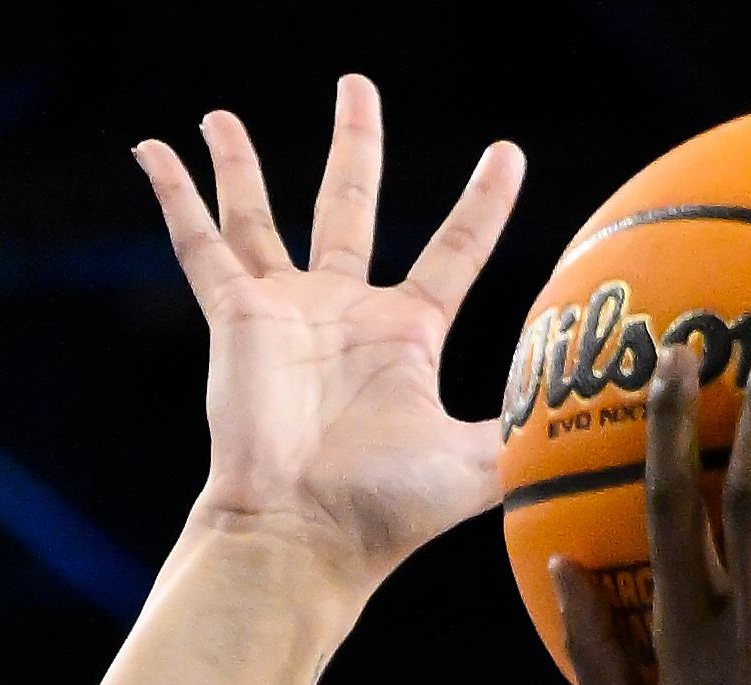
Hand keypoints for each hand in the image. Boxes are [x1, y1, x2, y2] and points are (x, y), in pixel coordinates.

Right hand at [135, 80, 522, 592]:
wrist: (303, 534)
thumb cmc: (385, 512)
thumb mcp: (477, 463)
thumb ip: (527, 427)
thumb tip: (599, 407)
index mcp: (405, 336)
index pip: (454, 250)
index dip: (482, 203)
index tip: (506, 153)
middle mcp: (343, 312)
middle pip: (348, 203)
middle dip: (353, 143)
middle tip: (356, 85)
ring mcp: (285, 311)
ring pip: (259, 216)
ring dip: (239, 165)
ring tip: (219, 116)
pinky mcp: (235, 316)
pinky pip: (198, 242)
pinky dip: (174, 196)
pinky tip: (151, 149)